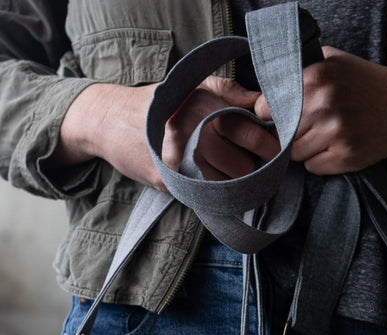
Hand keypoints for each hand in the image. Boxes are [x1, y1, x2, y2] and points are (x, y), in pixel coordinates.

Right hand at [52, 77, 280, 189]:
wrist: (109, 120)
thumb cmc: (158, 104)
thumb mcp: (191, 86)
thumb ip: (227, 90)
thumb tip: (260, 102)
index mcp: (203, 108)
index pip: (252, 136)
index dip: (271, 148)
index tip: (277, 153)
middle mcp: (193, 134)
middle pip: (245, 168)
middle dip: (256, 172)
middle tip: (258, 170)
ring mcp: (181, 161)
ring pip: (228, 187)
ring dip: (237, 187)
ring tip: (234, 177)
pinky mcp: (170, 182)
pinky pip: (206, 196)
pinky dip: (215, 194)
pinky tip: (212, 183)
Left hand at [254, 47, 386, 174]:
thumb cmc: (363, 82)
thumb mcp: (330, 61)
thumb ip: (296, 70)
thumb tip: (261, 92)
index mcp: (314, 79)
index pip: (267, 108)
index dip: (271, 114)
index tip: (280, 115)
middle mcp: (323, 105)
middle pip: (281, 134)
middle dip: (289, 133)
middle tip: (307, 127)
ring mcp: (336, 133)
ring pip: (295, 154)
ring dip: (304, 148)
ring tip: (323, 135)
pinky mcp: (347, 157)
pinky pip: (313, 167)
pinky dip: (319, 161)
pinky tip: (335, 147)